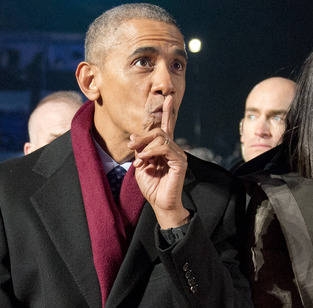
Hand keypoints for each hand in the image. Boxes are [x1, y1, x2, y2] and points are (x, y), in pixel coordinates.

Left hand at [127, 95, 189, 227]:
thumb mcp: (140, 166)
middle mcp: (173, 149)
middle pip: (159, 131)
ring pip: (161, 138)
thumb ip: (139, 151)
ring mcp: (178, 155)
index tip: (168, 98)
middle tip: (132, 147)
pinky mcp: (180, 162)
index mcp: (164, 149)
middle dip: (143, 137)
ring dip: (146, 146)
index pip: (167, 127)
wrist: (160, 204)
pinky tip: (145, 160)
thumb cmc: (151, 187)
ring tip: (139, 159)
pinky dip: (152, 151)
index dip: (168, 112)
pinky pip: (166, 148)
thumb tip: (135, 138)